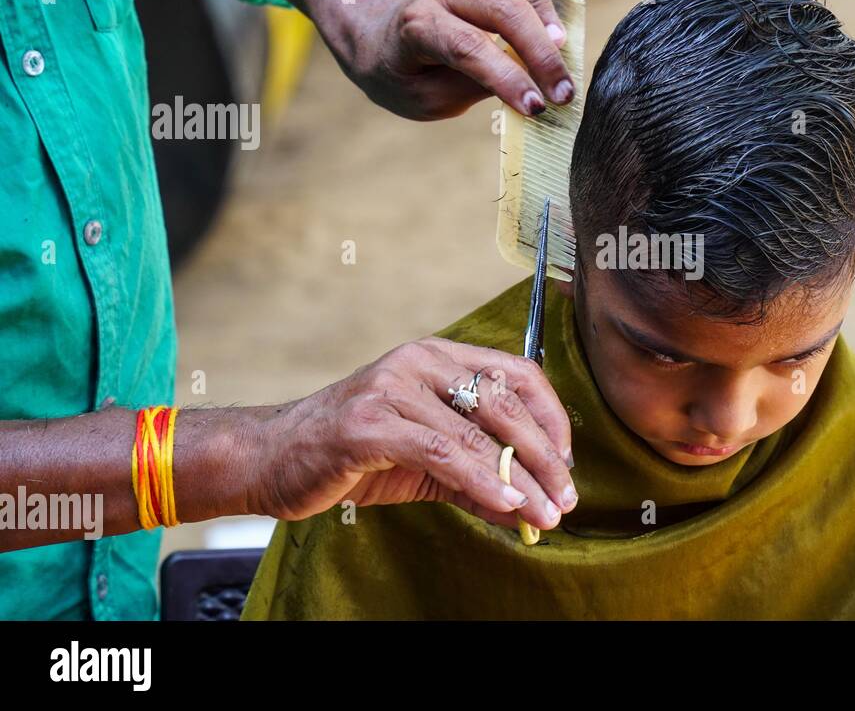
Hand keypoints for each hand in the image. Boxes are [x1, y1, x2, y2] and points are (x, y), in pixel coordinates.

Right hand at [240, 338, 576, 531]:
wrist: (270, 459)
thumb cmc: (352, 456)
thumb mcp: (427, 464)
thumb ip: (480, 478)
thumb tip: (535, 506)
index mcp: (438, 358)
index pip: (515, 373)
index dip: (550, 416)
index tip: (568, 461)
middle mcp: (419, 361)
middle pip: (505, 401)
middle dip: (545, 454)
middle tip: (566, 496)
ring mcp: (393, 386)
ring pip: (478, 431)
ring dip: (521, 477)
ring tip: (545, 512)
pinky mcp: (370, 422)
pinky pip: (443, 452)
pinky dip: (482, 480)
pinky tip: (506, 503)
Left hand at [255, 0, 574, 119]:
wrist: (382, 40)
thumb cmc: (408, 75)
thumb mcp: (427, 100)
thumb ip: (476, 87)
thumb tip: (530, 82)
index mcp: (421, 27)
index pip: (470, 48)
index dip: (508, 78)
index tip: (537, 106)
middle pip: (502, 8)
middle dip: (540, 54)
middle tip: (562, 93)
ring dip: (543, 3)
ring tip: (559, 42)